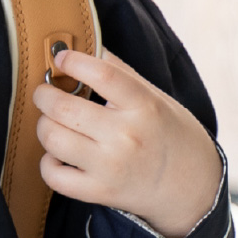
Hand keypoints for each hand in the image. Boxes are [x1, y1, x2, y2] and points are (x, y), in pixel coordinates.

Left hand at [32, 49, 222, 237]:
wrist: (194, 188)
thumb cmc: (172, 136)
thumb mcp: (158, 97)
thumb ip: (121, 72)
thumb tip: (86, 45)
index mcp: (144, 106)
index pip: (102, 74)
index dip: (74, 62)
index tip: (61, 58)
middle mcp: (127, 136)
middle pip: (64, 107)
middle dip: (44, 94)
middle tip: (45, 92)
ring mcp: (111, 167)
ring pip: (52, 138)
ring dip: (44, 125)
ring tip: (53, 122)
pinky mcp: (99, 192)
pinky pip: (54, 176)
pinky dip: (48, 162)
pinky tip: (58, 155)